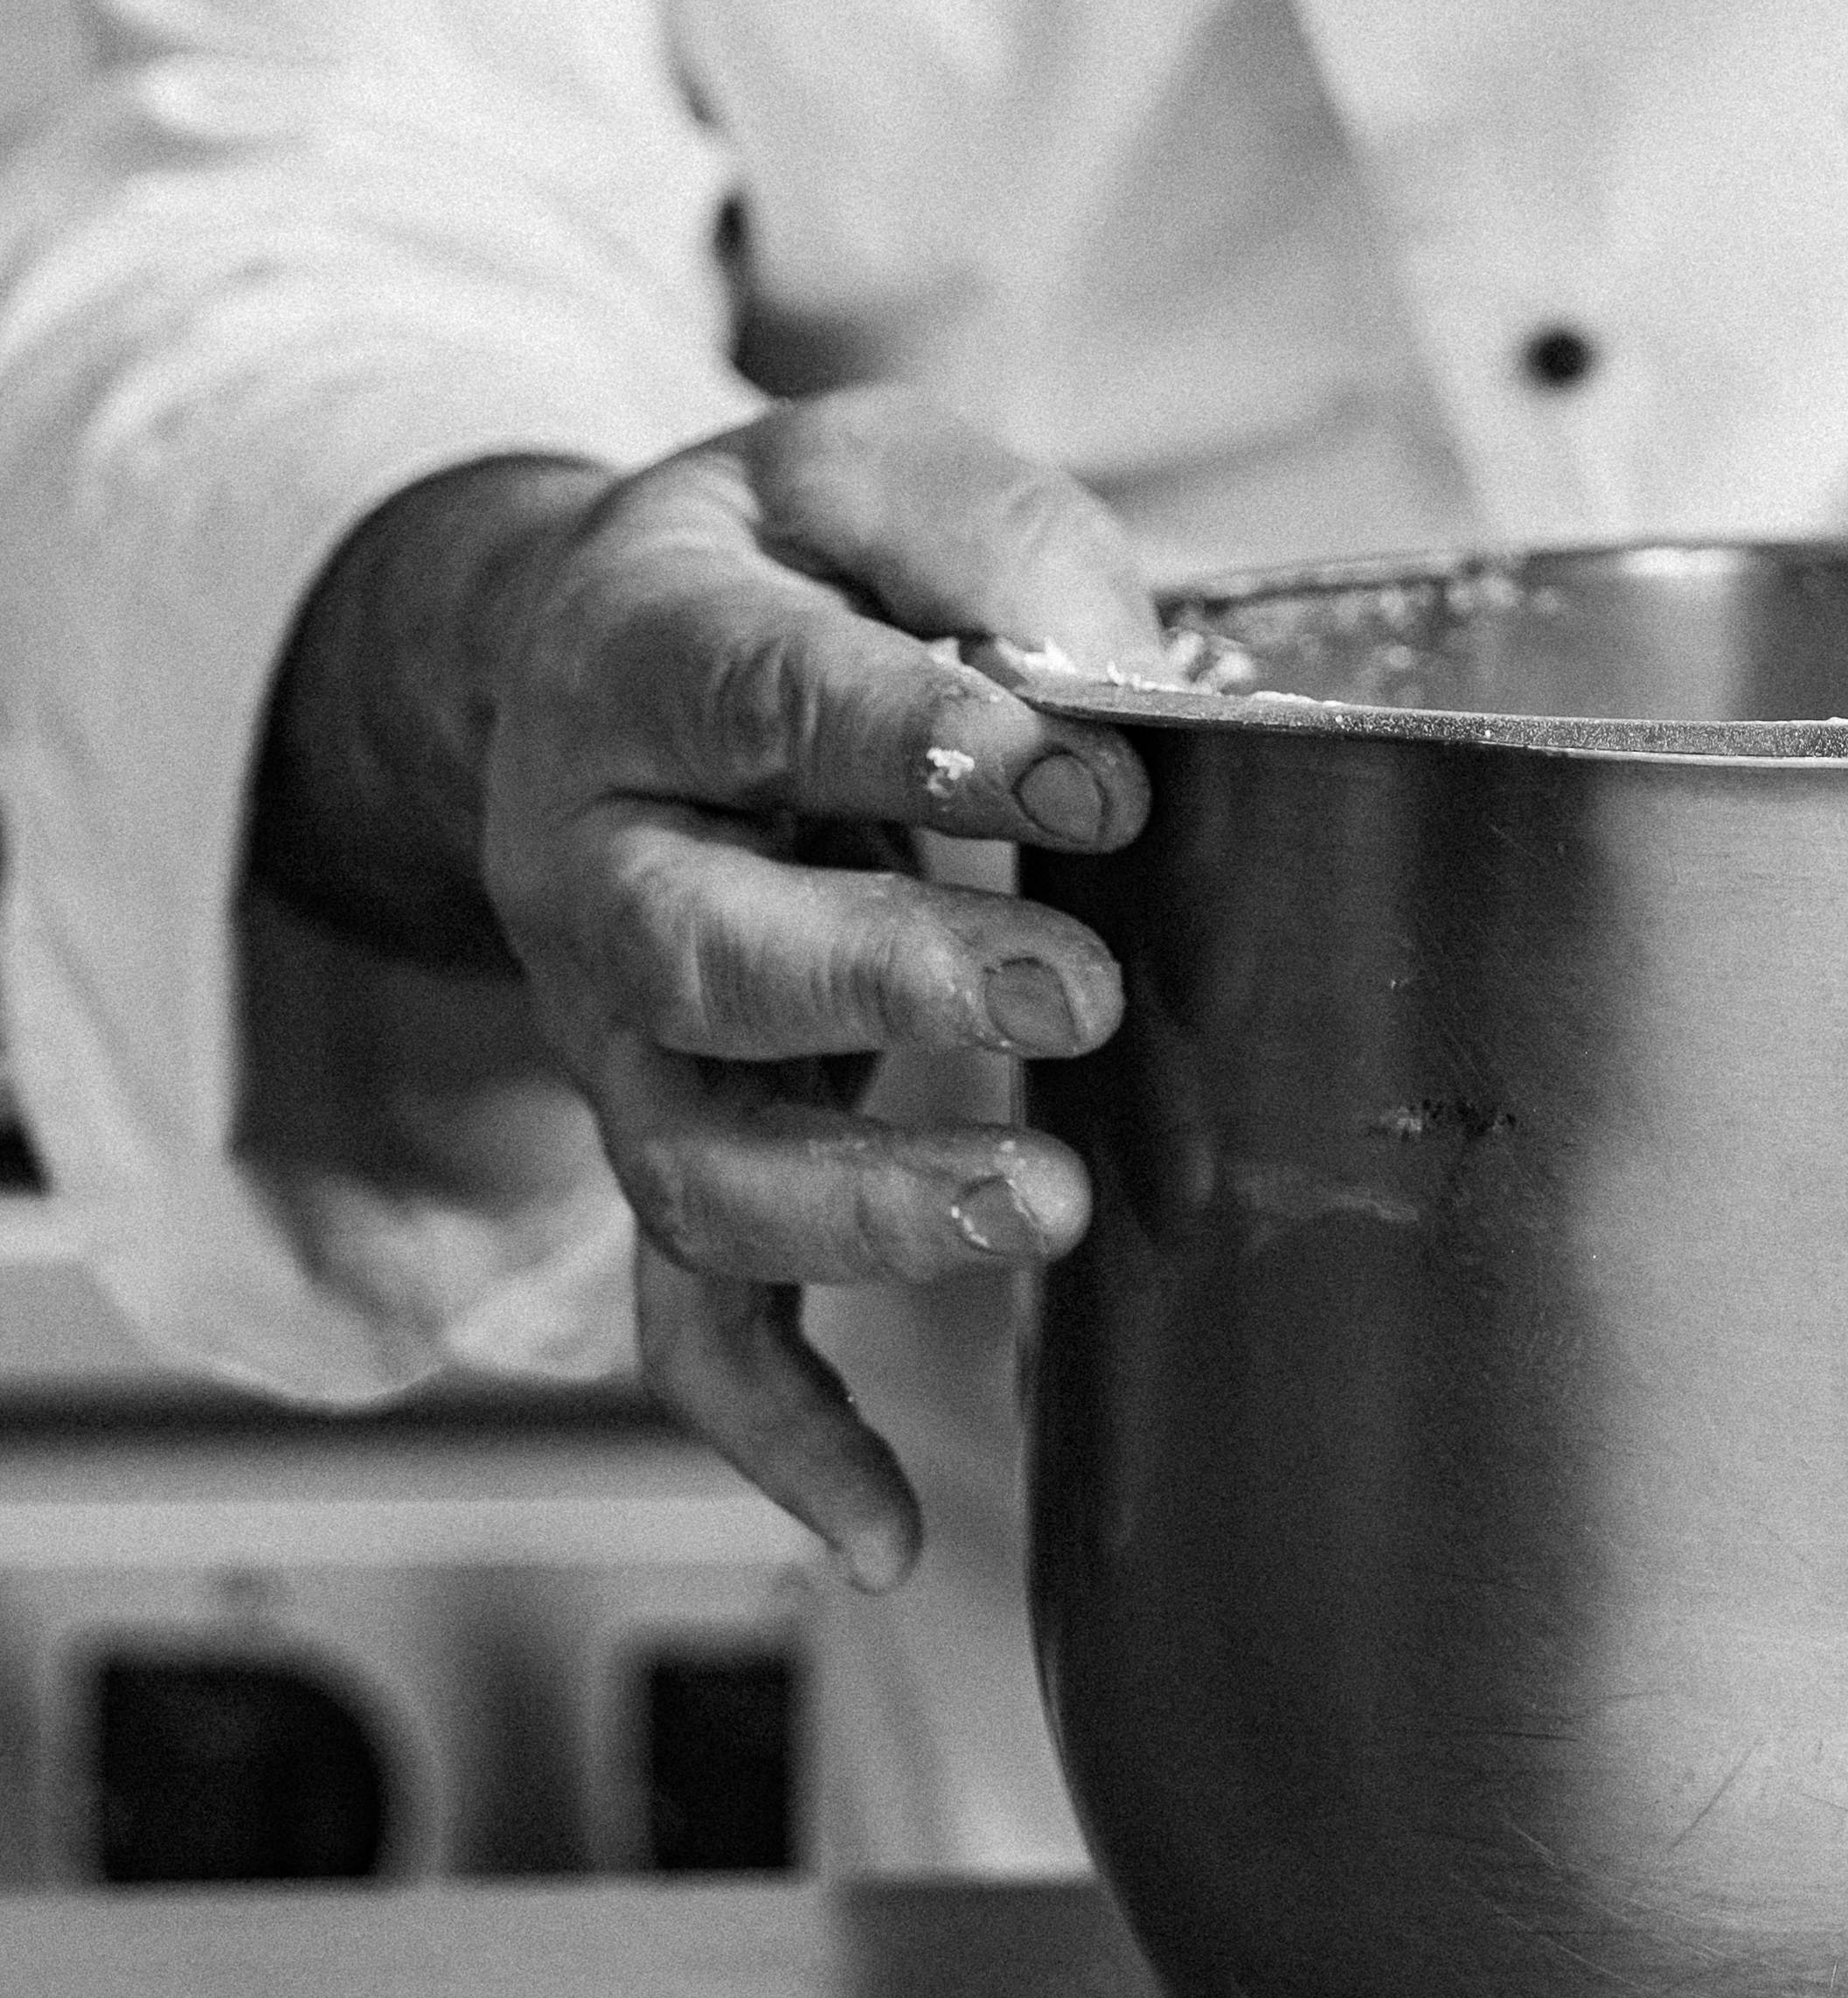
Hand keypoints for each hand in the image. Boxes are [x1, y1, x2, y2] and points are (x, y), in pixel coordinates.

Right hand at [464, 390, 1165, 1584]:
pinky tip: (886, 1527)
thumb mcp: (874, 470)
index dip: (923, 737)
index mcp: (632, 655)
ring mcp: (617, 1033)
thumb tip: (1107, 687)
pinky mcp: (671, 1139)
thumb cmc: (788, 559)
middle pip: (696, 956)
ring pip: (696, 1163)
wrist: (621, 643)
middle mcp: (590, 862)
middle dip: (890, 984)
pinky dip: (779, 1435)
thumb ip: (989, 543)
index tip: (1099, 769)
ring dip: (867, 1206)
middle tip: (1084, 986)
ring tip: (1053, 1205)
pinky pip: (692, 1321)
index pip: (759, 694)